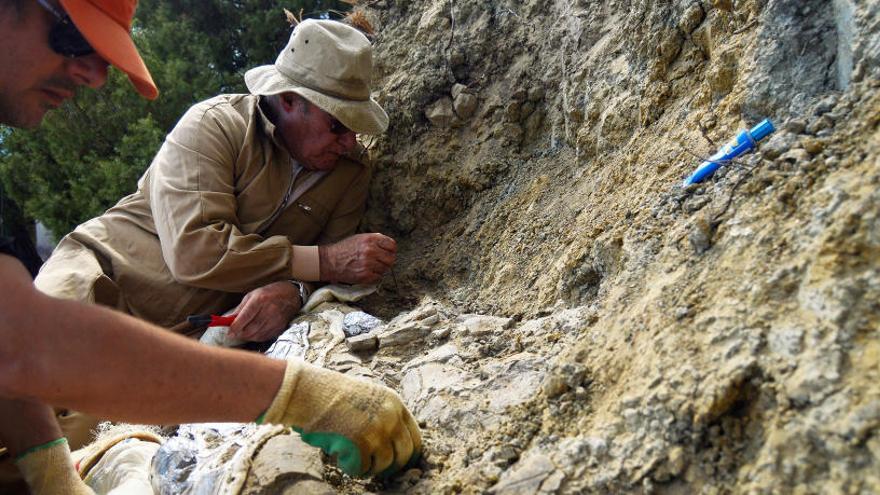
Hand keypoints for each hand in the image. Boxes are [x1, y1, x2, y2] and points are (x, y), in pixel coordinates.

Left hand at [229, 281, 300, 341]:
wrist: (291, 295)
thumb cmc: (269, 293)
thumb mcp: (252, 295)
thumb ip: (240, 308)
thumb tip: (227, 320)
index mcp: (260, 299)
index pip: (245, 317)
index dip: (235, 327)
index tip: (229, 332)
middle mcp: (269, 310)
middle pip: (250, 329)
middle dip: (239, 333)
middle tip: (234, 332)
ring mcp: (275, 320)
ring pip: (256, 335)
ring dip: (247, 336)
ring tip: (244, 331)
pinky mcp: (280, 328)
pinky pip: (264, 337)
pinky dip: (256, 337)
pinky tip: (254, 332)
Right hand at [263, 360, 421, 476]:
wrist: (309, 391)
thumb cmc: (332, 395)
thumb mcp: (368, 396)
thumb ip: (385, 415)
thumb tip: (395, 443)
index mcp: (395, 404)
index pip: (415, 438)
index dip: (409, 454)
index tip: (401, 463)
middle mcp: (390, 418)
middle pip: (404, 455)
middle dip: (392, 466)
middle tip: (378, 470)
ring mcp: (377, 432)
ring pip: (383, 465)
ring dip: (369, 467)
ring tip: (354, 458)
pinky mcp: (360, 446)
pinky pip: (362, 469)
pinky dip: (351, 467)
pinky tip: (341, 457)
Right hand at [319, 233, 395, 284]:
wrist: (329, 261)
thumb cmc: (344, 249)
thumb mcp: (360, 238)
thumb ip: (375, 240)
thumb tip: (390, 245)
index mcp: (370, 239)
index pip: (392, 245)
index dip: (391, 250)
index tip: (386, 252)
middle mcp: (370, 250)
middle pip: (391, 258)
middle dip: (387, 260)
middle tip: (379, 262)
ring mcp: (368, 264)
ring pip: (385, 269)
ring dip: (380, 269)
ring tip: (370, 267)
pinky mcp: (365, 276)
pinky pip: (378, 277)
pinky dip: (374, 276)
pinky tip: (366, 272)